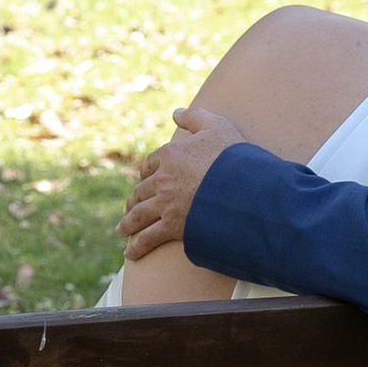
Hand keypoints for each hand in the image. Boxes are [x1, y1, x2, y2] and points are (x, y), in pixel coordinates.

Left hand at [120, 105, 243, 259]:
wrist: (245, 187)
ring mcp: (165, 204)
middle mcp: (163, 179)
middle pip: (141, 191)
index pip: (151, 164)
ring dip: (128, 223)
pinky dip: (136, 246)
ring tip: (123, 230)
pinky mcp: (172, 226)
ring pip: (139, 214)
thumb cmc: (233, 156)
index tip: (146, 179)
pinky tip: (130, 254)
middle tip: (130, 208)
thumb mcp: (217, 126)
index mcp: (170, 154)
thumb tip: (176, 112)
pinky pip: (148, 237)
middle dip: (134, 200)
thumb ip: (195, 117)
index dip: (147, 172)